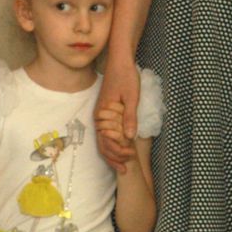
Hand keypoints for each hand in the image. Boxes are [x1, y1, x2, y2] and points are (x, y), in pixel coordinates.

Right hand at [95, 55, 139, 171]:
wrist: (120, 61)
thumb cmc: (126, 76)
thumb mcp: (132, 97)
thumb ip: (130, 117)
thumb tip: (129, 138)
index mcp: (103, 115)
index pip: (107, 142)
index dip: (117, 154)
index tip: (129, 161)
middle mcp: (99, 117)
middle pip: (103, 144)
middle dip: (113, 158)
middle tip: (126, 170)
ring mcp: (100, 115)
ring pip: (102, 140)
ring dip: (112, 153)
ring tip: (123, 164)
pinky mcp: (104, 112)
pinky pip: (105, 132)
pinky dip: (111, 143)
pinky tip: (120, 148)